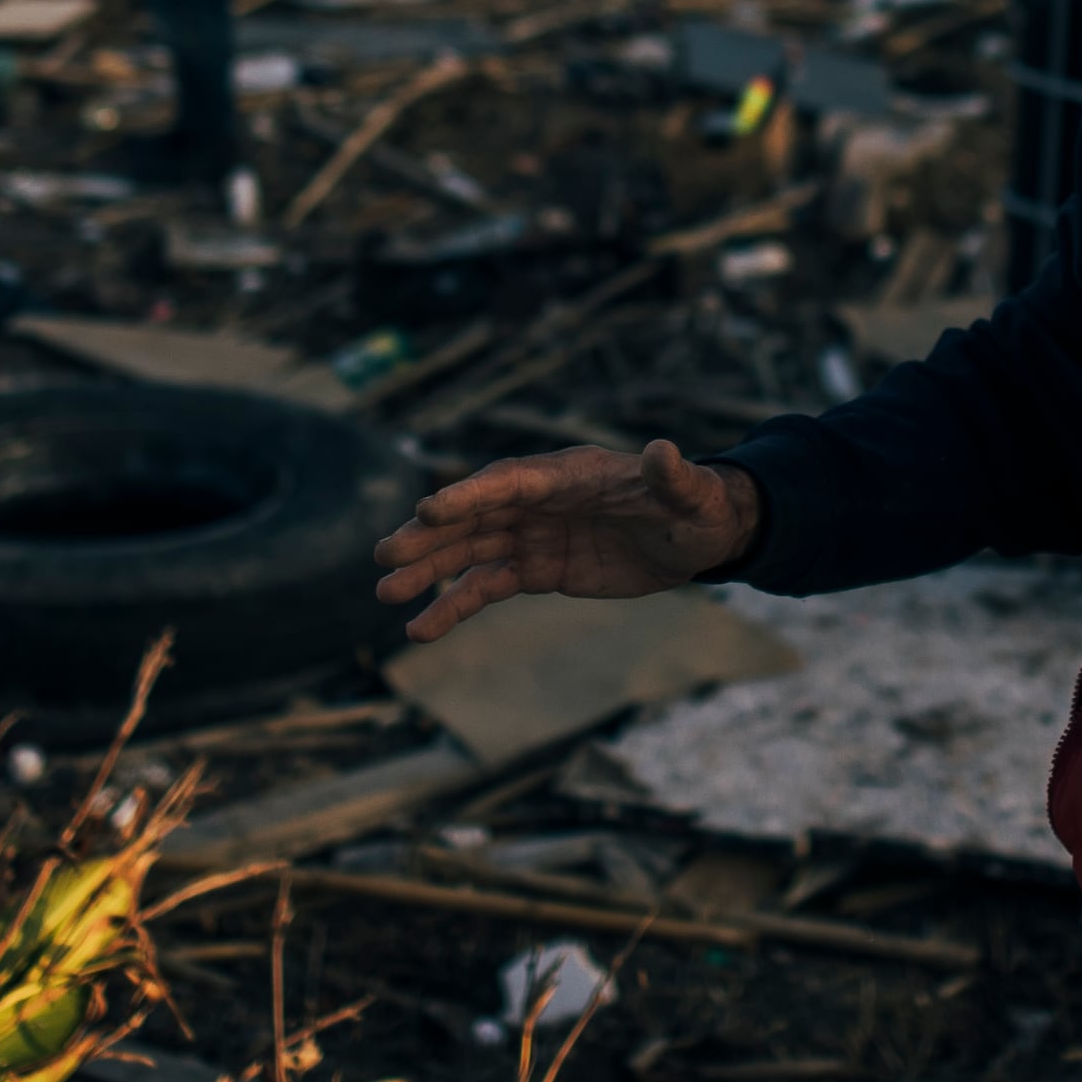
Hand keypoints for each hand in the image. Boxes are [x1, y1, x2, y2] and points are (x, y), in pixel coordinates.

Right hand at [373, 440, 758, 642]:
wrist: (696, 538)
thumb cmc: (695, 507)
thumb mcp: (692, 495)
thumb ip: (673, 477)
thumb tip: (664, 451)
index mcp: (569, 475)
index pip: (510, 482)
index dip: (471, 495)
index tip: (429, 509)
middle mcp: (540, 501)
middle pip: (476, 517)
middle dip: (431, 536)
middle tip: (385, 554)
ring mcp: (534, 535)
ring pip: (470, 552)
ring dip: (428, 571)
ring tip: (386, 591)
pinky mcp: (537, 569)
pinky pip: (486, 587)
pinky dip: (453, 606)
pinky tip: (420, 629)